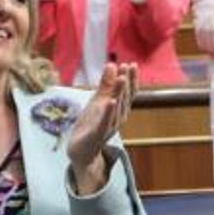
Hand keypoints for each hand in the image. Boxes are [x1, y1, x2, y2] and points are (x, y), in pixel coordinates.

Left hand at [66, 63, 137, 192]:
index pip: (128, 93)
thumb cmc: (91, 124)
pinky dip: (108, 113)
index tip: (132, 64)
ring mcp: (108, 126)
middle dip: (126, 82)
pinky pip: (104, 122)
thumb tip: (112, 64)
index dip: (131, 79)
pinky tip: (110, 102)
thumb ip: (106, 85)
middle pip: (124, 99)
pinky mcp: (97, 134)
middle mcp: (118, 118)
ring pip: (116, 109)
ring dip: (119, 93)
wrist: (81, 150)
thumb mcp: (98, 101)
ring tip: (121, 78)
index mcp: (119, 110)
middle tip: (127, 66)